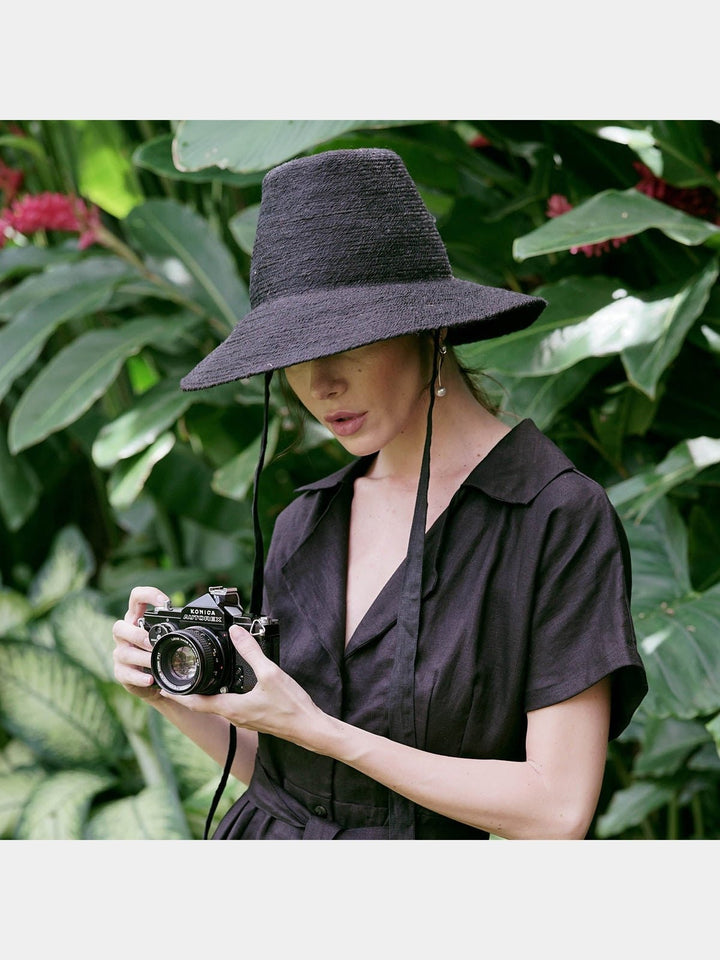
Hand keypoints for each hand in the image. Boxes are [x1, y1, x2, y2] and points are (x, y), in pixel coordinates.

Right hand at [112, 586, 169, 704]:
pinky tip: (150, 679)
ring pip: (123, 652)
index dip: (148, 595)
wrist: (151, 679)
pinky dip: (139, 677)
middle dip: (137, 635)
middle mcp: (124, 635)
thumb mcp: (164, 637)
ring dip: (142, 658)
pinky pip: (126, 674)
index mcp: (136, 620)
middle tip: (153, 643)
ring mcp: (120, 653)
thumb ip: (172, 629)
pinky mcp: (120, 672)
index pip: (136, 598)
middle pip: (119, 627)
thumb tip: (194, 626)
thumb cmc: (158, 652)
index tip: (165, 603)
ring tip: (155, 663)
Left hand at [158, 625, 329, 750]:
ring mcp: (243, 718)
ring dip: (204, 695)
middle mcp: (234, 715)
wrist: (308, 727)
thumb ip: (251, 651)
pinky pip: (230, 706)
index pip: (195, 703)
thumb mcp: (270, 673)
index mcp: (231, 707)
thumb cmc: (290, 706)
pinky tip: (229, 685)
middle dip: (188, 693)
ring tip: (198, 679)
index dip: (178, 694)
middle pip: (202, 705)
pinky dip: (221, 696)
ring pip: (216, 706)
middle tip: (177, 679)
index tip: (163, 686)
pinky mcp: (253, 717)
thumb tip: (236, 633)